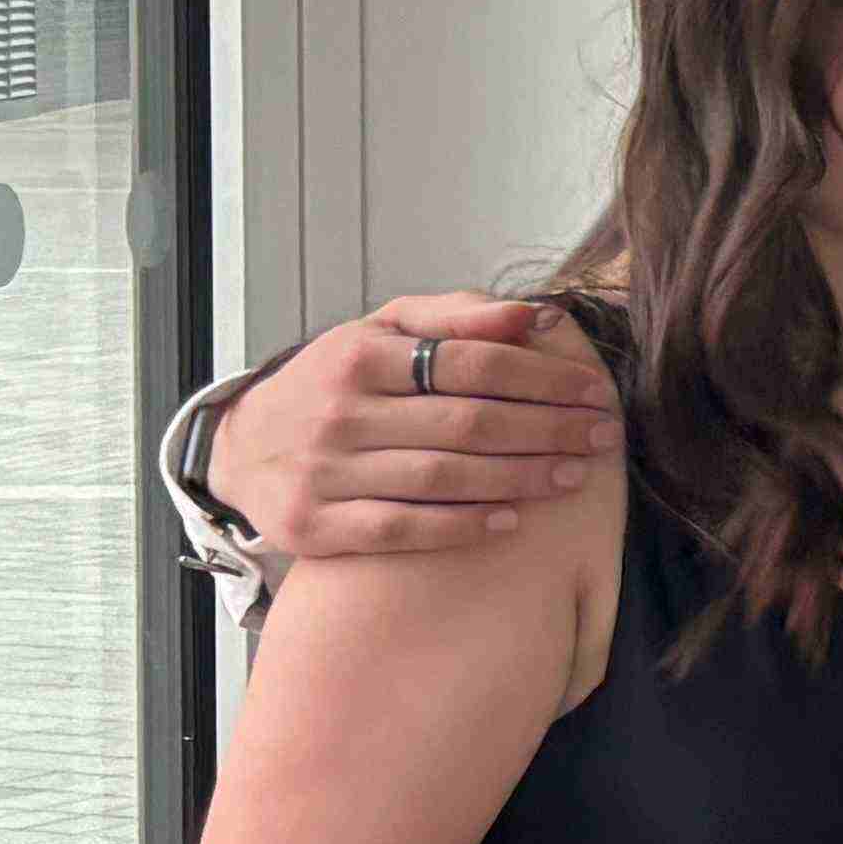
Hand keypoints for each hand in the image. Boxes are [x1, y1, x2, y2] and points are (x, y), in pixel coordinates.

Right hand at [219, 294, 620, 554]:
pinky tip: (511, 520)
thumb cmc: (332, 383)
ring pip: (442, 477)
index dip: (542, 377)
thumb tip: (534, 315)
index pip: (470, 362)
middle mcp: (340, 412)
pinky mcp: (314, 526)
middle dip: (547, 429)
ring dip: (520, 478)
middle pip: (467, 422)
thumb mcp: (380, 330)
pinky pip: (401, 529)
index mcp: (360, 356)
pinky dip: (462, 525)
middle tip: (601, 436)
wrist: (241, 446)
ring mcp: (324, 472)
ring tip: (573, 476)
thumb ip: (455, 315)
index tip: (593, 390)